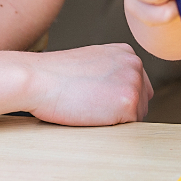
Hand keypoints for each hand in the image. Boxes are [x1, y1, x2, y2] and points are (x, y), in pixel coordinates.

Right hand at [23, 44, 151, 125]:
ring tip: (90, 109)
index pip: (138, 84)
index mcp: (126, 53)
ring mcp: (134, 82)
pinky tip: (92, 115)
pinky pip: (130, 127)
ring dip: (118, 119)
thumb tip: (120, 93)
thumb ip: (112, 72)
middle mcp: (135, 64)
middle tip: (93, 107)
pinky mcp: (129, 103)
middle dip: (122, 109)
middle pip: (142, 100)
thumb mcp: (91, 62)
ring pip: (137, 115)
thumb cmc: (55, 75)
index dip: (118, 98)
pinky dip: (112, 128)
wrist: (38, 79)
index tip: (99, 99)